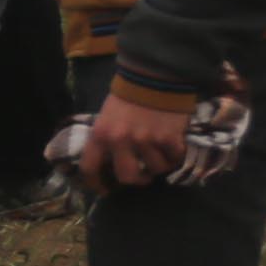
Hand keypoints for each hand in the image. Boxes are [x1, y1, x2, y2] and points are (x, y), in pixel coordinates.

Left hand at [77, 93, 194, 190]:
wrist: (154, 75)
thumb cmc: (128, 96)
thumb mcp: (107, 116)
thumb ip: (107, 138)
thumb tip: (110, 162)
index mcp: (100, 134)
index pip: (90, 168)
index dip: (96, 184)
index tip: (106, 190)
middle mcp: (120, 140)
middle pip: (127, 177)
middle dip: (136, 180)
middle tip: (142, 176)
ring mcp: (146, 140)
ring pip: (155, 169)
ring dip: (159, 165)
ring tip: (160, 155)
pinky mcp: (168, 137)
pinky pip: (174, 158)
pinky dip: (175, 156)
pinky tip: (174, 147)